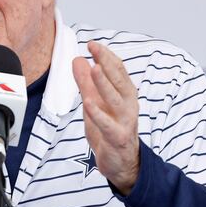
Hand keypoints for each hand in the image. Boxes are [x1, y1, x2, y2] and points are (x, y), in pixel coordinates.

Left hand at [71, 41, 139, 194]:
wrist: (122, 162)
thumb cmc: (110, 129)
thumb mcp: (95, 102)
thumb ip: (86, 83)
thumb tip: (78, 59)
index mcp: (125, 94)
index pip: (118, 70)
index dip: (106, 56)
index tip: (92, 44)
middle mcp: (128, 105)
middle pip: (119, 80)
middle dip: (107, 63)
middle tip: (95, 48)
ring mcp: (124, 121)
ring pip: (115, 100)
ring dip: (105, 84)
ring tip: (94, 69)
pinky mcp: (117, 138)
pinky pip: (107, 125)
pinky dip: (98, 114)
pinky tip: (88, 103)